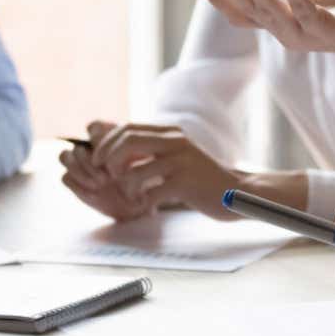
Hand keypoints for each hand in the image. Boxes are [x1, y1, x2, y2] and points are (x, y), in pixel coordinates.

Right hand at [59, 120, 154, 220]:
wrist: (139, 206)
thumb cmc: (144, 182)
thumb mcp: (144, 164)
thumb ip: (131, 151)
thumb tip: (114, 145)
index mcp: (109, 140)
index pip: (93, 127)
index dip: (97, 136)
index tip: (110, 153)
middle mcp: (93, 150)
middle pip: (78, 144)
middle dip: (89, 161)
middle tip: (106, 177)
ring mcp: (82, 166)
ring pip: (65, 155)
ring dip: (80, 170)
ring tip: (100, 184)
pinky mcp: (76, 183)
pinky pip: (65, 177)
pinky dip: (78, 185)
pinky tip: (95, 194)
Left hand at [90, 123, 240, 220]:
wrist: (236, 192)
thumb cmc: (200, 178)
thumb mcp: (176, 156)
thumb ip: (151, 150)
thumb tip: (115, 151)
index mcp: (170, 133)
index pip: (128, 128)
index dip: (107, 144)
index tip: (98, 161)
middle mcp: (175, 142)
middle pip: (128, 141)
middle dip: (109, 160)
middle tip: (108, 177)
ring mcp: (181, 162)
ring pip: (135, 171)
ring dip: (127, 188)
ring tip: (134, 196)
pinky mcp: (186, 183)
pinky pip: (151, 192)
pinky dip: (143, 203)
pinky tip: (149, 207)